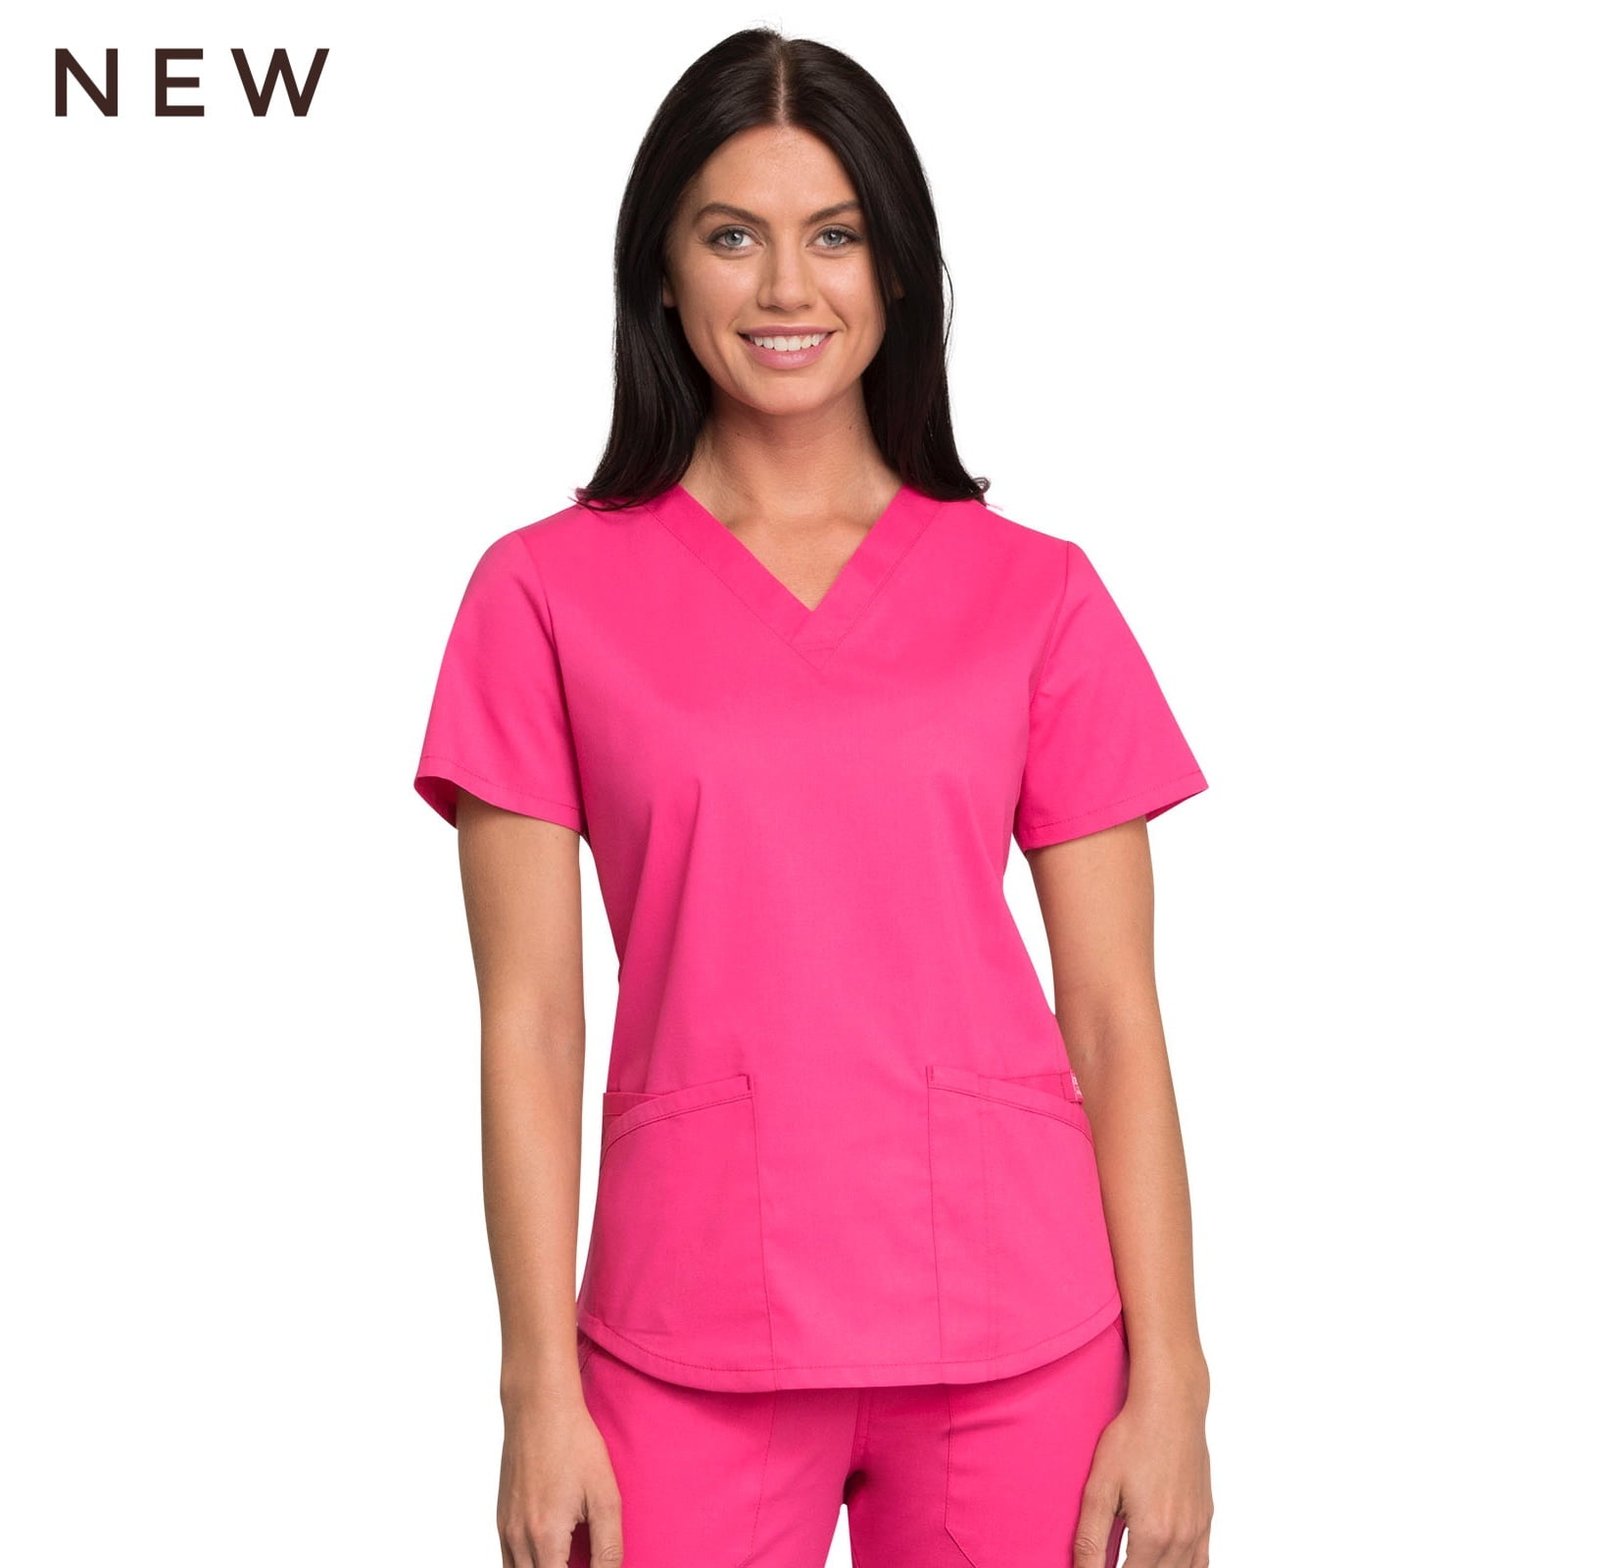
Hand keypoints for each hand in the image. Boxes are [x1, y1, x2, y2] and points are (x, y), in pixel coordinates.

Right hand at [497, 1384, 621, 1567]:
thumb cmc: (574, 1444)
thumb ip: (608, 1547)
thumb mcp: (605, 1496)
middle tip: (582, 1561)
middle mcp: (519, 1540)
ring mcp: (505, 1530)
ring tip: (568, 1559)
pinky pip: (508, 1561)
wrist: (540, 1407)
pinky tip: (550, 1557)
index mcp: (546, 1538)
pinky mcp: (501, 1519)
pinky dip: (527, 1567)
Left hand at [1074, 1377, 1212, 1567]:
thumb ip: (1090, 1538)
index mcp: (1153, 1535)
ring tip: (1133, 1561)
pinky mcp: (1206, 1517)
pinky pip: (1202, 1562)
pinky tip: (1167, 1564)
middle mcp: (1181, 1538)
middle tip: (1112, 1561)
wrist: (1170, 1406)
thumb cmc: (1133, 1438)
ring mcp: (1197, 1529)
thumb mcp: (1100, 1486)